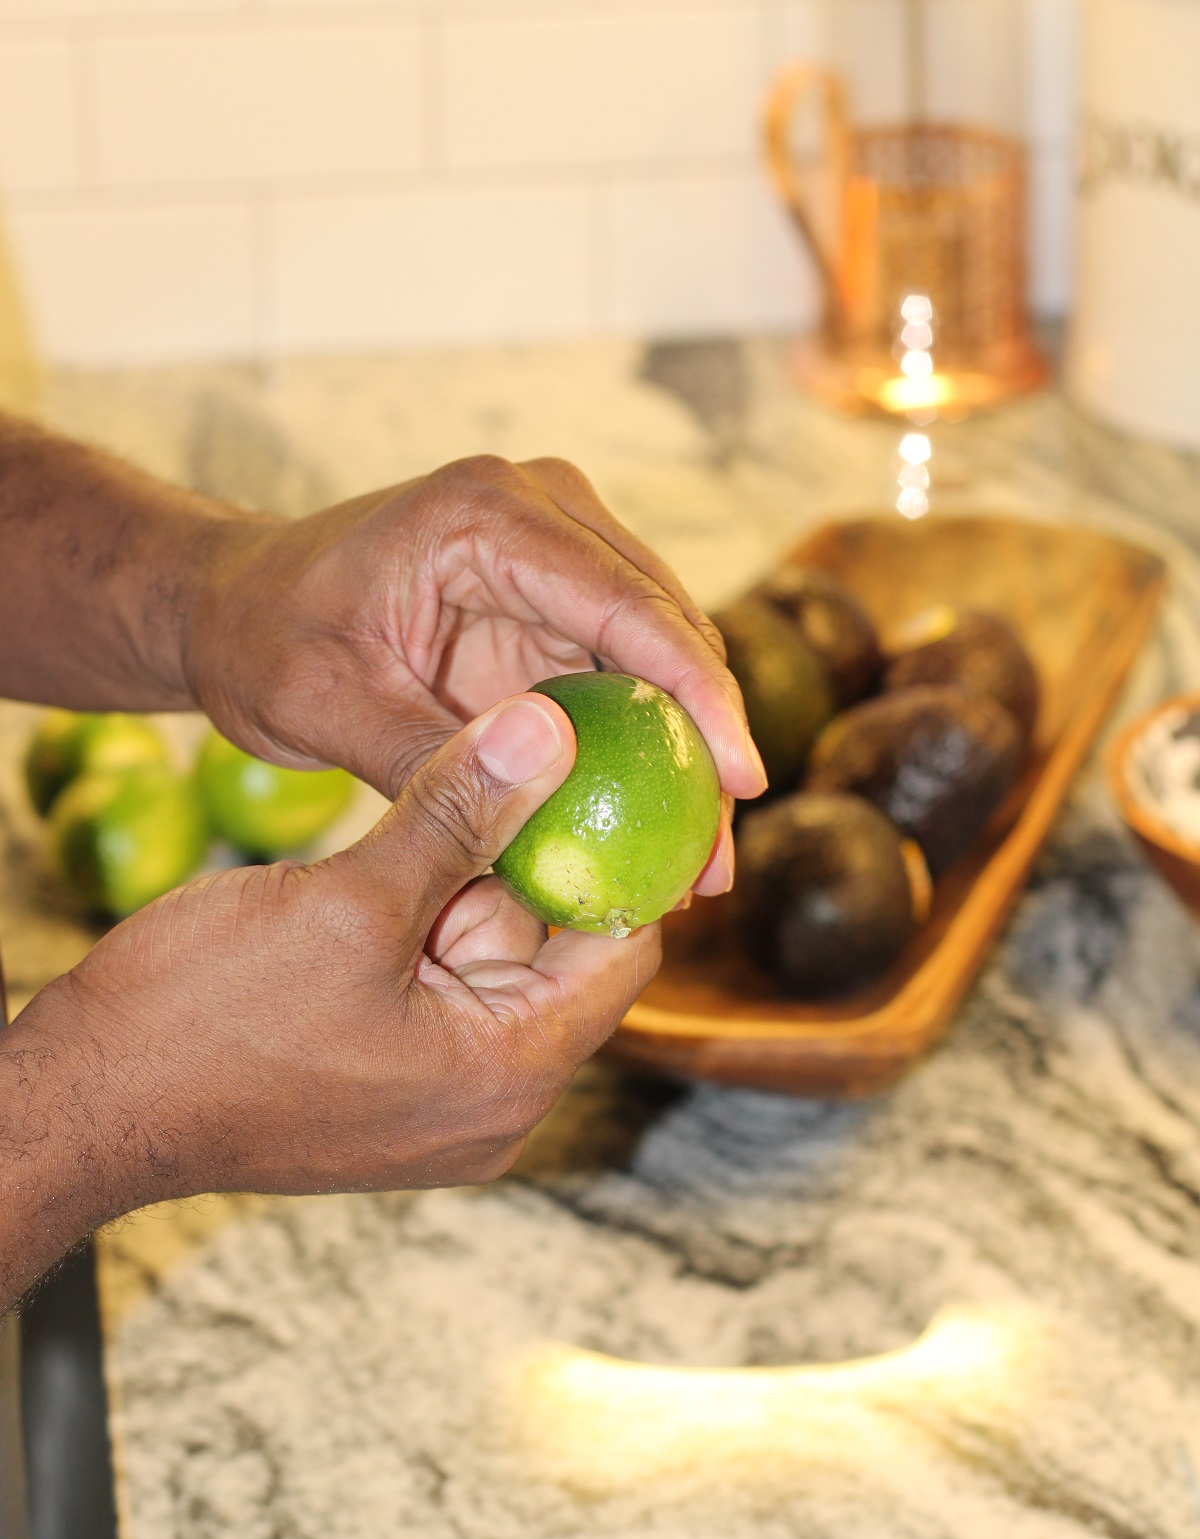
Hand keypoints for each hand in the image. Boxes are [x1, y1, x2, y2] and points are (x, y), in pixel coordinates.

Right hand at [0, 694, 656, 1308]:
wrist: (87, 1102)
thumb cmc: (207, 1018)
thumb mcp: (348, 900)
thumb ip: (459, 812)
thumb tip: (550, 730)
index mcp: (509, 1075)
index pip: (620, 950)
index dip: (613, 852)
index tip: (594, 768)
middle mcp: (493, 1107)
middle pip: (551, 955)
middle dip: (508, 869)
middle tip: (471, 779)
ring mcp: (438, 1106)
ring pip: (484, 964)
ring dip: (448, 895)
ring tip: (392, 845)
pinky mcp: (388, 1093)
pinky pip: (433, 995)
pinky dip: (409, 934)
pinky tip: (360, 888)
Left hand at [184, 455, 764, 893]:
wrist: (235, 607)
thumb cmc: (262, 639)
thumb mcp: (322, 706)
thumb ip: (426, 753)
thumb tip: (542, 787)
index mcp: (487, 513)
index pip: (627, 602)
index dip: (698, 693)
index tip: (742, 779)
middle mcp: (543, 513)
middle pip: (667, 625)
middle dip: (708, 743)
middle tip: (716, 861)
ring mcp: (559, 553)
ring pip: (664, 654)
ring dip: (688, 756)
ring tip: (701, 866)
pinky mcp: (559, 602)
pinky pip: (629, 677)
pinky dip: (647, 751)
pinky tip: (658, 833)